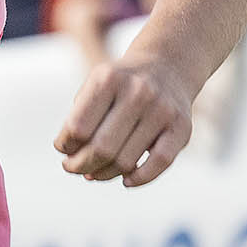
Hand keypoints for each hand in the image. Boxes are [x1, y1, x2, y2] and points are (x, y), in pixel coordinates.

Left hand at [54, 52, 195, 186]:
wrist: (167, 66)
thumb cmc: (120, 84)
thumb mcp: (96, 85)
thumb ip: (79, 116)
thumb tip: (72, 157)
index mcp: (109, 79)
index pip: (78, 127)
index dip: (65, 145)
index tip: (63, 149)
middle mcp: (138, 92)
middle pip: (102, 147)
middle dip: (80, 164)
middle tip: (72, 168)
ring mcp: (162, 110)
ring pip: (126, 161)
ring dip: (104, 174)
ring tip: (93, 173)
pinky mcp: (182, 128)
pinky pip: (159, 163)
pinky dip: (139, 179)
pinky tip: (125, 180)